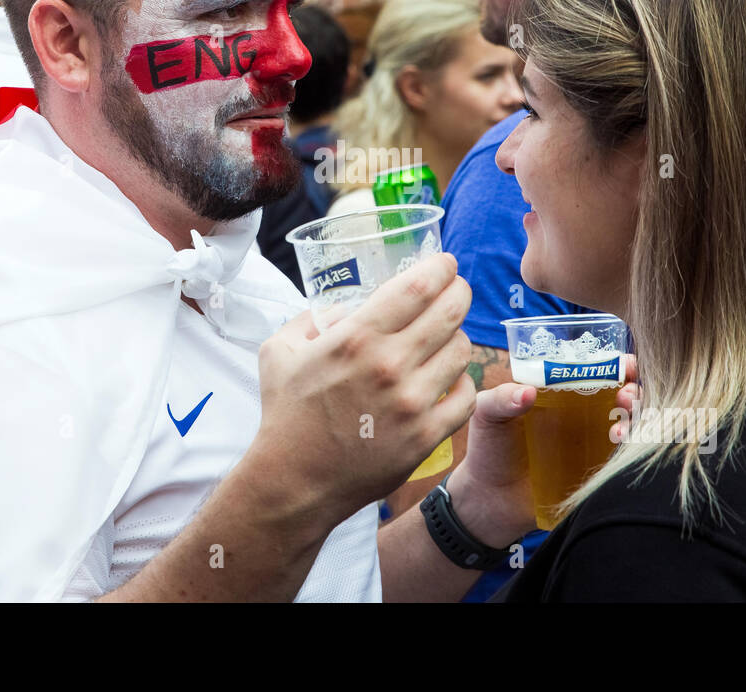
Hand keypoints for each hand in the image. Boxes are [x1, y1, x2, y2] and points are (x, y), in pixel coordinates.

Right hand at [250, 252, 474, 526]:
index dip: (440, 268)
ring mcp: (412, 403)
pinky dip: (462, 383)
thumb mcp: (280, 350)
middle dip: (459, 292)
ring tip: (447, 336)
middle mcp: (389, 366)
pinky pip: (465, 397)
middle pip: (449, 312)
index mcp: (356, 338)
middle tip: (456, 289)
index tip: (445, 263)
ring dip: (458, 336)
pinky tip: (450, 379)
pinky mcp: (426, 436)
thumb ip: (312, 319)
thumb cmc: (286, 414)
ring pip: (461, 351)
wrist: (293, 481)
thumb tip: (350, 307)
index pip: (418, 286)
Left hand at [447, 353, 639, 545]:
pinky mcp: (595, 472)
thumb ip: (500, 399)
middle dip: (633, 389)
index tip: (626, 363)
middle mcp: (582, 415)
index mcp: (560, 393)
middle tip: (626, 392)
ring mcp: (591, 443)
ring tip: (623, 418)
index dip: (616, 364)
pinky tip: (621, 439)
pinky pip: (622, 456)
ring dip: (636, 415)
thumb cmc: (488, 449)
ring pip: (628, 423)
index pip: (595, 370)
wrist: (489, 499)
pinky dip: (630, 444)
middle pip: (621, 394)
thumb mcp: (487, 415)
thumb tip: (526, 393)